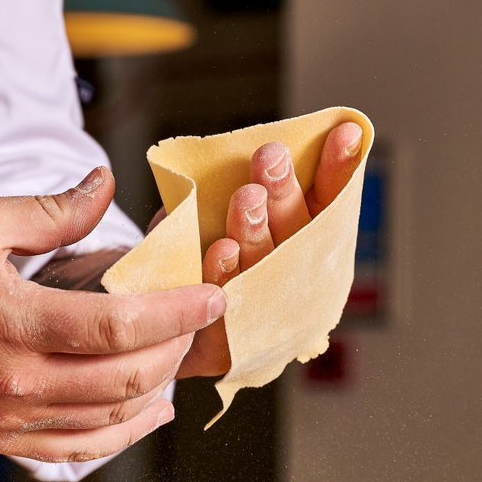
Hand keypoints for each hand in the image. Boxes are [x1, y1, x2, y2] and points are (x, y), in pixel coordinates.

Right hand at [0, 168, 225, 462]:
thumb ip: (50, 210)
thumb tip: (104, 185)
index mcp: (14, 322)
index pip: (119, 328)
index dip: (177, 313)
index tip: (212, 294)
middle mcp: (15, 381)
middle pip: (126, 378)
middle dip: (176, 347)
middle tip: (197, 317)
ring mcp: (6, 419)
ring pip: (109, 418)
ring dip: (157, 388)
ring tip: (178, 354)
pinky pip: (74, 449)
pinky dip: (121, 433)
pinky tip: (147, 412)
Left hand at [176, 121, 363, 377]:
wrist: (138, 327)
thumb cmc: (185, 254)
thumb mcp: (206, 212)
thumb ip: (227, 190)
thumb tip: (238, 156)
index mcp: (294, 244)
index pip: (323, 204)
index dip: (336, 170)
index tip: (343, 132)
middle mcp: (287, 283)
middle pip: (295, 234)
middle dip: (284, 194)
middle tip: (271, 158)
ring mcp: (259, 318)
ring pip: (262, 269)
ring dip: (256, 232)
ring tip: (246, 198)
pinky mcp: (221, 349)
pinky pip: (223, 313)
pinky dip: (223, 278)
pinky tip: (222, 250)